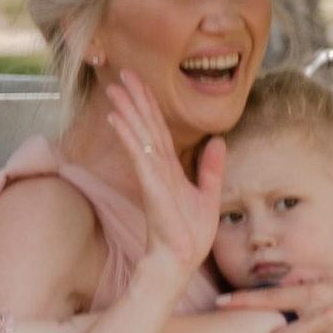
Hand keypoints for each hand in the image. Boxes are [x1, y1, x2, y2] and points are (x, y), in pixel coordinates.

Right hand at [105, 70, 223, 283]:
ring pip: (139, 136)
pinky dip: (130, 137)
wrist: (182, 259)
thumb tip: (218, 141)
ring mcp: (153, 176)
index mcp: (170, 168)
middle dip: (135, 99)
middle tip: (122, 73)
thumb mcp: (208, 195)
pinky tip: (118, 120)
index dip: (150, 104)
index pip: (158, 129)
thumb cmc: (190, 234)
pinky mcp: (152, 187)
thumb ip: (211, 168)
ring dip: (127, 111)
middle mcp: (159, 168)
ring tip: (114, 89)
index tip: (140, 82)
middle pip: (145, 126)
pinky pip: (140, 156)